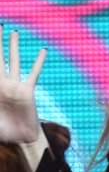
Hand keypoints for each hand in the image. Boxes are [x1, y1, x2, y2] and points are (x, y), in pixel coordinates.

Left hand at [0, 26, 45, 142]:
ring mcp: (15, 86)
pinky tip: (42, 51)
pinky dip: (38, 62)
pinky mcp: (28, 91)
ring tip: (13, 31)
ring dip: (13, 45)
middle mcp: (3, 83)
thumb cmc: (4, 131)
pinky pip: (33, 73)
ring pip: (13, 61)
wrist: (21, 140)